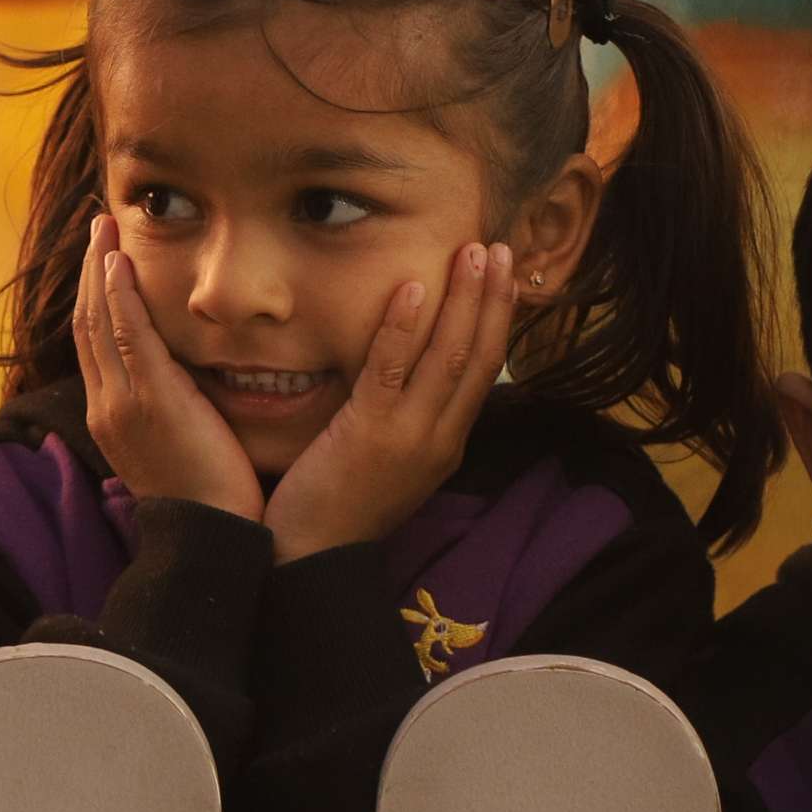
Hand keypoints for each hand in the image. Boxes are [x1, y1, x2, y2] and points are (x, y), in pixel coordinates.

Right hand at [72, 216, 263, 520]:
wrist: (212, 538)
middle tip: (98, 226)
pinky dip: (118, 296)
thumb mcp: (178, 447)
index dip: (94, 296)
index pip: (93, 342)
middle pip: (86, 323)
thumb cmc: (210, 497)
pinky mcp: (150, 400)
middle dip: (89, 270)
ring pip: (98, 321)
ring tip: (105, 227)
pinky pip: (126, 336)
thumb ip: (173, 409)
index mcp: (110, 416)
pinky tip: (118, 263)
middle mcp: (105, 405)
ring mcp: (122, 403)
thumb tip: (187, 383)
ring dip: (99, 269)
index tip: (102, 259)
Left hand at [262, 242, 514, 563]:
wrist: (307, 560)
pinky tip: (414, 288)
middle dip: (494, 301)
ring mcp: (410, 438)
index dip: (496, 322)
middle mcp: (440, 440)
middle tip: (503, 250)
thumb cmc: (334, 509)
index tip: (505, 279)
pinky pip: (392, 371)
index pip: (483, 373)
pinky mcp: (371, 435)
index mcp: (445, 444)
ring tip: (475, 253)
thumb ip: (402, 419)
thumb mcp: (385, 462)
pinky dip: (405, 327)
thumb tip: (401, 372)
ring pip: (450, 358)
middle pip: (480, 358)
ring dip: (465, 300)